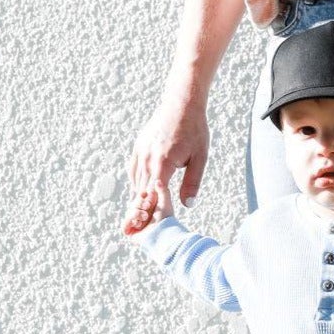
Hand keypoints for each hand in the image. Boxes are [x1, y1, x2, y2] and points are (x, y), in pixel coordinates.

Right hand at [122, 93, 206, 236]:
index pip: (155, 195)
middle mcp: (148, 159)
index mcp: (163, 163)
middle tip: (137, 231)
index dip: (153, 212)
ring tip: (137, 217)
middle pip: (141, 192)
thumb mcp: (200, 157)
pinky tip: (139, 192)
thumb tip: (188, 205)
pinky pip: (133, 171)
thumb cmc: (194, 129)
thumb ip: (192, 182)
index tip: (153, 227)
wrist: (181, 103)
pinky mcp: (138, 147)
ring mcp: (140, 152)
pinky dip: (136, 184)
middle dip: (140, 211)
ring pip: (136, 182)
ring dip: (137, 199)